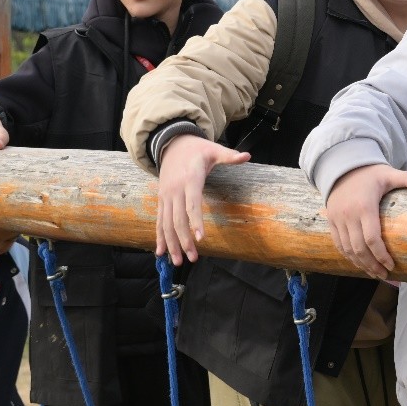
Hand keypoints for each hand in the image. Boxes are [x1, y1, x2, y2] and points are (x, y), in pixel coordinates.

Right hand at [155, 134, 249, 264]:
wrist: (172, 143)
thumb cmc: (197, 149)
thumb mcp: (214, 149)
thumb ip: (229, 156)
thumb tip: (247, 156)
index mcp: (190, 179)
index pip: (192, 204)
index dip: (196, 221)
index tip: (201, 238)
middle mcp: (175, 190)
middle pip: (178, 219)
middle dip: (184, 240)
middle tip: (193, 258)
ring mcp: (166, 196)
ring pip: (166, 223)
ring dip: (171, 244)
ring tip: (178, 262)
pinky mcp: (161, 200)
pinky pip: (159, 221)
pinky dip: (159, 237)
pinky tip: (160, 253)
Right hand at [326, 164, 406, 278]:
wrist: (341, 168)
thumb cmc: (369, 173)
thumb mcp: (388, 173)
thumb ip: (406, 178)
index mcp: (364, 206)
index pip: (371, 238)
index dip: (381, 255)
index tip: (392, 265)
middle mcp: (348, 215)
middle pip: (359, 248)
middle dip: (372, 265)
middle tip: (386, 275)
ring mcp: (338, 220)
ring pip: (348, 249)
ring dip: (361, 264)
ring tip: (375, 273)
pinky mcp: (331, 222)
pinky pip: (339, 244)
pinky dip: (349, 257)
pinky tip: (360, 264)